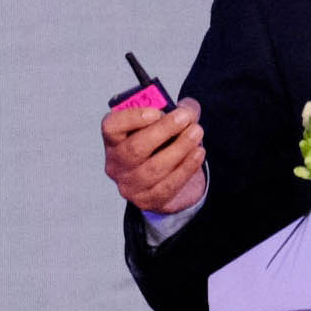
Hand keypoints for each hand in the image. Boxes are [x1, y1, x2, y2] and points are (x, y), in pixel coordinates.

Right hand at [102, 95, 208, 216]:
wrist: (170, 176)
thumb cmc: (164, 142)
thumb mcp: (167, 122)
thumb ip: (177, 110)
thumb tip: (189, 109)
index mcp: (113, 139)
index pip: (112, 127)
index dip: (132, 118)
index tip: (156, 111)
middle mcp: (116, 163)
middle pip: (135, 148)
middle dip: (163, 130)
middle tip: (185, 117)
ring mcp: (129, 185)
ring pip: (154, 168)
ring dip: (180, 148)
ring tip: (197, 132)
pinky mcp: (146, 200)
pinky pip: (168, 185)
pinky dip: (186, 168)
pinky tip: (198, 153)